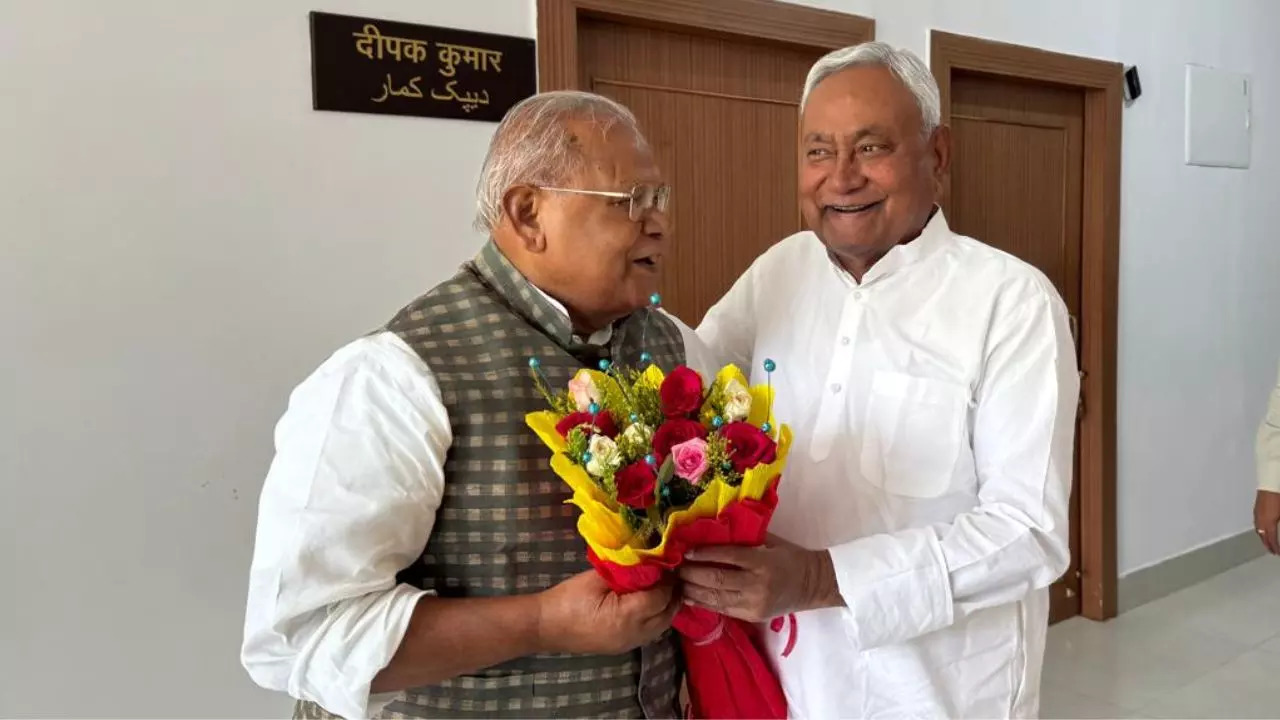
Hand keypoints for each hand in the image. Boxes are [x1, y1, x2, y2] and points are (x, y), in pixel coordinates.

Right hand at [536, 570, 678, 654]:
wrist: (545, 627)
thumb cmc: (568, 599)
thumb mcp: (596, 578)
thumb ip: (625, 572)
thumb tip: (647, 562)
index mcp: (627, 615)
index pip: (661, 596)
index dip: (668, 579)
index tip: (669, 562)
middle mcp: (634, 634)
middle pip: (667, 614)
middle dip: (673, 593)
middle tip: (671, 572)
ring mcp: (630, 644)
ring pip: (662, 626)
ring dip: (667, 606)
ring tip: (664, 586)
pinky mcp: (625, 647)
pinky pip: (651, 632)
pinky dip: (657, 617)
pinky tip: (652, 603)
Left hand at [677, 536, 841, 622]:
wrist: (814, 584)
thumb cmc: (790, 557)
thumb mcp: (771, 541)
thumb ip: (745, 538)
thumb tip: (715, 529)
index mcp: (762, 561)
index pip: (728, 556)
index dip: (705, 554)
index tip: (686, 552)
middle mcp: (757, 584)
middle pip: (717, 579)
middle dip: (692, 574)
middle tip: (675, 568)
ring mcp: (754, 603)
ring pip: (716, 597)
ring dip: (692, 590)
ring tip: (676, 583)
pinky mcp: (752, 616)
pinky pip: (723, 610)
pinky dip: (703, 603)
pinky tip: (689, 597)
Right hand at [1256, 490, 1279, 554]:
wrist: (1270, 484)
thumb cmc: (1277, 497)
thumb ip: (1278, 525)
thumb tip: (1278, 533)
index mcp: (1269, 523)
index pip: (1272, 540)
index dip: (1275, 548)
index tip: (1277, 553)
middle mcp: (1261, 520)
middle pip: (1263, 537)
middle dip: (1268, 545)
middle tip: (1272, 550)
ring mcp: (1257, 514)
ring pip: (1258, 530)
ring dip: (1263, 537)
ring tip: (1267, 541)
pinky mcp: (1256, 509)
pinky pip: (1256, 523)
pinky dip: (1259, 529)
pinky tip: (1262, 528)